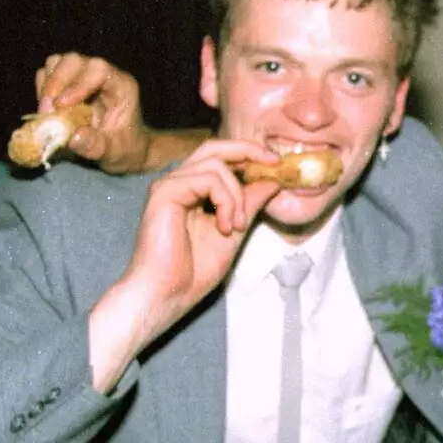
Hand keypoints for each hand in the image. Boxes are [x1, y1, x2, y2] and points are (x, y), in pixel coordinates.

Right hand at [35, 53, 151, 173]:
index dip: (78, 84)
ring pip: (57, 63)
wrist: (123, 146)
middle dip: (56, 83)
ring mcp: (83, 75)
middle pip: (74, 61)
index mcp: (121, 86)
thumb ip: (96, 146)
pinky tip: (48, 111)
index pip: (99, 70)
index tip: (62, 105)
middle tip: (47, 111)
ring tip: (47, 113)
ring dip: (46, 87)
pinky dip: (41, 91)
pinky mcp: (68, 82)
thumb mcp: (115, 152)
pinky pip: (47, 74)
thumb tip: (74, 137)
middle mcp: (102, 75)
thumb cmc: (124, 146)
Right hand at [87, 140, 281, 389]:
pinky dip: (225, 198)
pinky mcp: (164, 193)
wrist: (167, 295)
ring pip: (216, 164)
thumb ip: (249, 205)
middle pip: (215, 147)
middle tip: (274, 163)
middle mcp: (178, 183)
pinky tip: (225, 225)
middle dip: (248, 150)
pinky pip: (206, 178)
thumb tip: (272, 181)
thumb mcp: (234, 232)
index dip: (250, 155)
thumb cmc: (192, 272)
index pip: (221, 158)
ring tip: (237, 225)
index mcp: (192, 191)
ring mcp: (169, 186)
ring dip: (237, 194)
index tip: (277, 166)